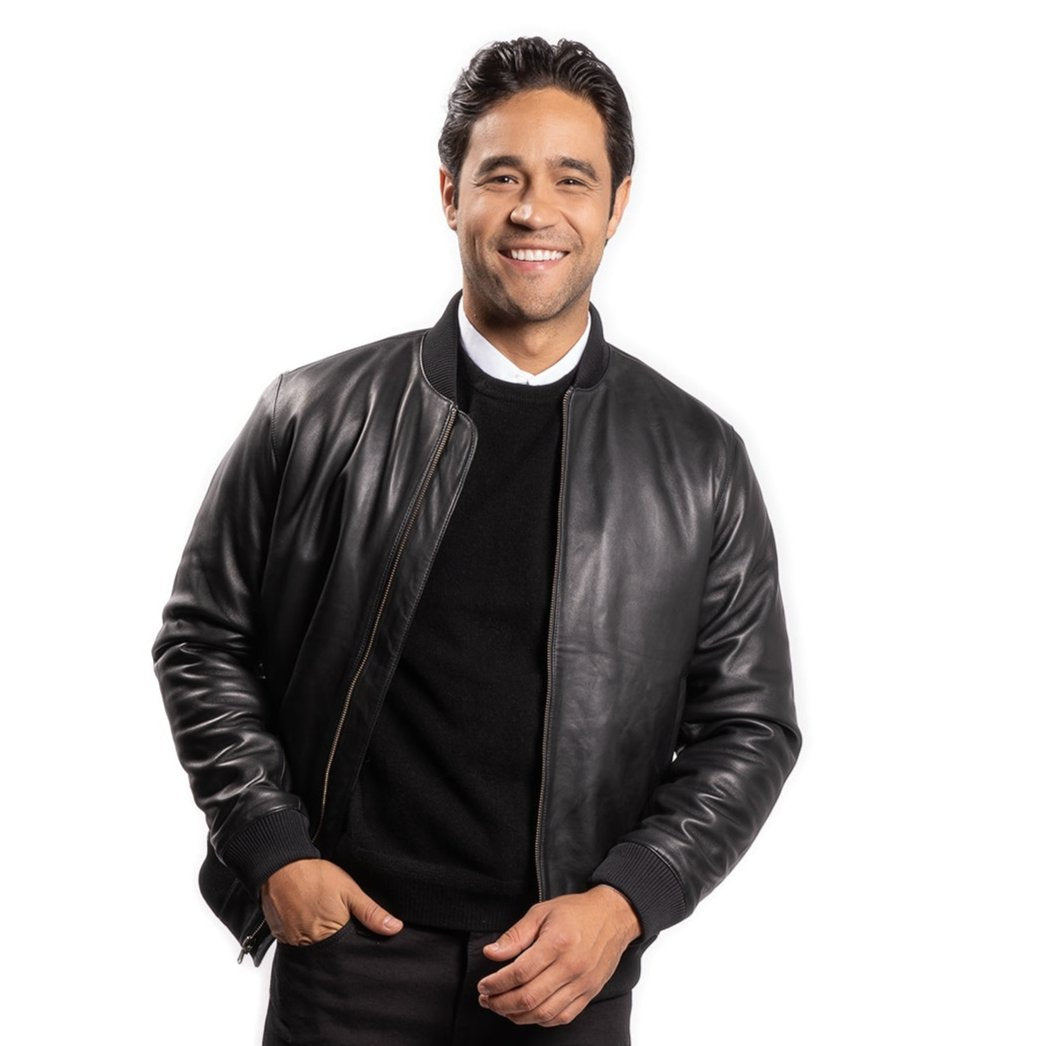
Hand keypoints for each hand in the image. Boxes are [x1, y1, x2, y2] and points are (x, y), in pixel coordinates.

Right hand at [260, 858, 402, 945]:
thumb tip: (394, 928)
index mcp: (331, 936)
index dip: (354, 947)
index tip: (356, 937)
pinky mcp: (281, 937)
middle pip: (330, 955)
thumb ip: (371, 913)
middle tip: (335, 924)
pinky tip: (307, 920)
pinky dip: (303, 937)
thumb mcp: (350, 891)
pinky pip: (296, 944)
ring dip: (319, 942)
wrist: (282, 866)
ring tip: (320, 920)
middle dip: (337, 946)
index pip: (348, 953)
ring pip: (312, 951)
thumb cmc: (316, 877)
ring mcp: (293, 942)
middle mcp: (310, 945)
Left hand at [476, 885, 640, 1025]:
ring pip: (544, 1012)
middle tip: (486, 999)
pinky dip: (541, 1020)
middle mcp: (571, 966)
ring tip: (502, 1008)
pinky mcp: (589, 993)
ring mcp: (582, 983)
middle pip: (529, 997)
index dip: (497, 983)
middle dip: (501, 1003)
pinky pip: (562, 1017)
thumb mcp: (541, 912)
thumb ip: (516, 935)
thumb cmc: (576, 912)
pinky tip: (527, 1012)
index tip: (483, 985)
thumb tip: (491, 953)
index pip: (520, 972)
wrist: (613, 917)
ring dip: (517, 1015)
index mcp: (557, 943)